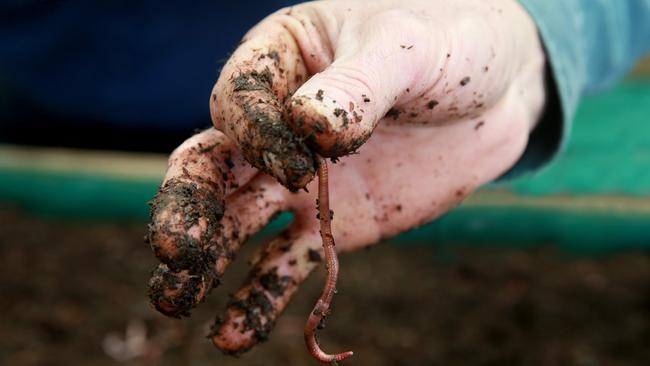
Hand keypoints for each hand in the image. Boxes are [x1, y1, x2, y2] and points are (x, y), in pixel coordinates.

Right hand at [146, 0, 545, 354]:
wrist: (496, 89)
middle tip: (174, 253)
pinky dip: (261, 297)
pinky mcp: (333, 224)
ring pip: (236, 221)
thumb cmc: (448, 44)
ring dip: (205, 262)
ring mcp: (301, 180)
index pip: (236, 103)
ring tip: (173, 304)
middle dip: (186, 209)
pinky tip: (234, 334)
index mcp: (280, 62)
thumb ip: (358, 86)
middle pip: (210, 167)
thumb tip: (308, 129)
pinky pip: (287, 263)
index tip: (303, 162)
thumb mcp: (407, 49)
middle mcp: (276, 126)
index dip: (254, 137)